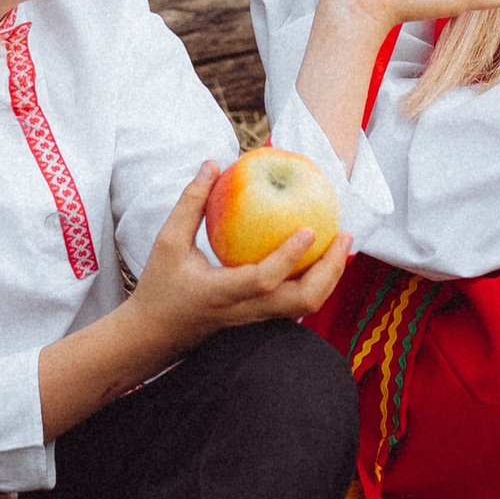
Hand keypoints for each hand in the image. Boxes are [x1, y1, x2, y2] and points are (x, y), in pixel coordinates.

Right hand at [132, 162, 351, 350]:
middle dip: (329, 271)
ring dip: (329, 277)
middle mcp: (245, 310)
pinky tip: (321, 254)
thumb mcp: (167, 242)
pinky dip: (316, 280)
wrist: (156, 333)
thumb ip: (190, 204)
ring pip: (305, 307)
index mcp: (221, 293)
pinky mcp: (261, 318)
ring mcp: (256, 318)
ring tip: (341, 243)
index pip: (262, 281)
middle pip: (301, 302)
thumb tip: (213, 164)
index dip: (288, 257)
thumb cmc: (159, 286)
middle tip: (343, 235)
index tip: (309, 229)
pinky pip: (297, 302)